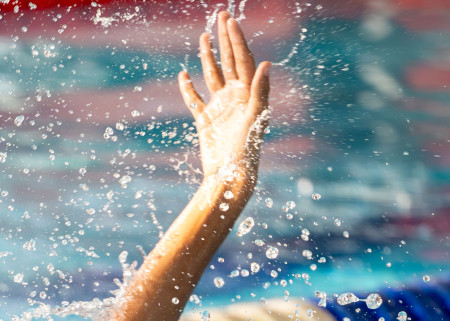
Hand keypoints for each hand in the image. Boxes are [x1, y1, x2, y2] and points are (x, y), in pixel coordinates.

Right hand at [178, 11, 270, 191]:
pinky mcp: (205, 121)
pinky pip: (194, 100)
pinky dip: (188, 88)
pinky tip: (183, 75)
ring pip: (212, 75)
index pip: (243, 60)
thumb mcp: (255, 119)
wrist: (230, 176)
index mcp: (248, 94)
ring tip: (204, 38)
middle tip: (222, 15)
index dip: (236, 40)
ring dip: (208, 57)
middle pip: (230, 61)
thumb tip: (265, 63)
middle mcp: (235, 97)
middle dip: (225, 39)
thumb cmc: (246, 151)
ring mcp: (220, 108)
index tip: (230, 21)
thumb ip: (260, 91)